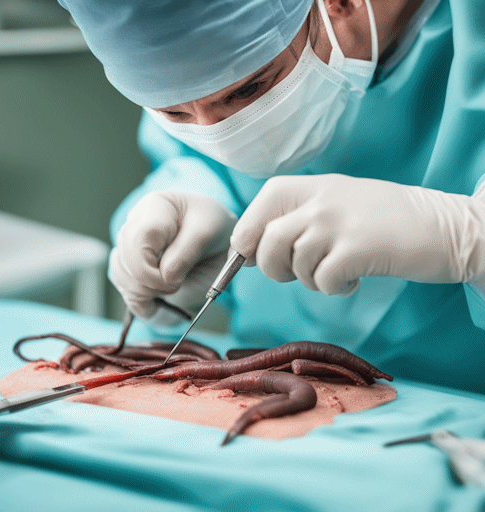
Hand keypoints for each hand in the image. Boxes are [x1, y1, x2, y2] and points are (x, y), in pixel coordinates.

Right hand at [109, 191, 236, 323]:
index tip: (175, 281)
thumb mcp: (209, 232)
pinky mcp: (130, 268)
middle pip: (125, 260)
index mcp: (154, 208)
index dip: (151, 268)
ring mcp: (129, 246)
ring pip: (120, 275)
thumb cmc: (212, 228)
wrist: (217, 239)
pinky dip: (141, 300)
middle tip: (176, 285)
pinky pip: (123, 287)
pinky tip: (159, 298)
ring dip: (145, 292)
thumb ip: (187, 253)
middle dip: (151, 282)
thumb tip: (165, 276)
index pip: (138, 239)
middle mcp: (134, 225)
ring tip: (172, 287)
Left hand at [230, 174, 484, 295]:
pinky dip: (334, 289)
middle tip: (296, 273)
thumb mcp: (335, 203)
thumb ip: (296, 218)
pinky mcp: (357, 249)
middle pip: (266, 243)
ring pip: (294, 265)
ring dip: (310, 280)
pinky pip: (322, 281)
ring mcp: (338, 223)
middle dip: (274, 269)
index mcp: (310, 187)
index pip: (257, 210)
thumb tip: (250, 250)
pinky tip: (353, 279)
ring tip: (335, 272)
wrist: (443, 225)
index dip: (248, 239)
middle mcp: (319, 201)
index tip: (253, 258)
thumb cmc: (383, 219)